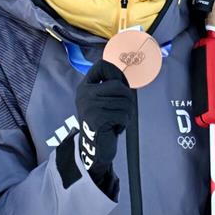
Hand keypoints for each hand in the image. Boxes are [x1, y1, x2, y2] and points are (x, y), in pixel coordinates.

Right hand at [75, 59, 134, 180]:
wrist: (95, 148)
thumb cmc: (104, 123)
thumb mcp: (101, 101)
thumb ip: (109, 87)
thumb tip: (129, 73)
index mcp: (85, 87)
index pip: (103, 65)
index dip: (117, 74)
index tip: (120, 87)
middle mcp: (85, 94)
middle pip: (119, 85)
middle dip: (127, 100)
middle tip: (122, 112)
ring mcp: (90, 106)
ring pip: (124, 102)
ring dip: (126, 114)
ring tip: (116, 121)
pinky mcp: (97, 119)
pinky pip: (123, 115)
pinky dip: (123, 124)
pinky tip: (113, 128)